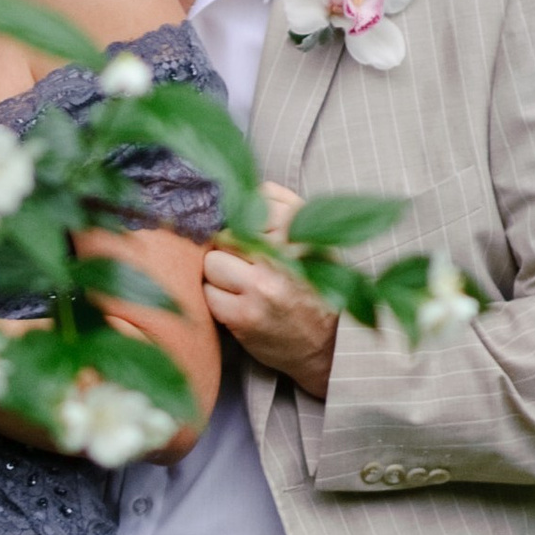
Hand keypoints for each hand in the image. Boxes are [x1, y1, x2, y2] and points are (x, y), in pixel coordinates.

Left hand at [202, 186, 340, 397]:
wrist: (326, 346)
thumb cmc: (314, 286)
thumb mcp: (313, 236)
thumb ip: (279, 203)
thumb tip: (242, 188)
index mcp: (301, 229)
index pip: (249, 205)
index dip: (242, 223)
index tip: (251, 240)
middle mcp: (282, 254)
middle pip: (225, 234)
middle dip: (228, 249)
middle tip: (244, 265)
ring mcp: (261, 287)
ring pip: (212, 262)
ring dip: (218, 274)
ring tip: (239, 285)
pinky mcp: (244, 316)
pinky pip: (208, 293)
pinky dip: (216, 299)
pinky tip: (236, 304)